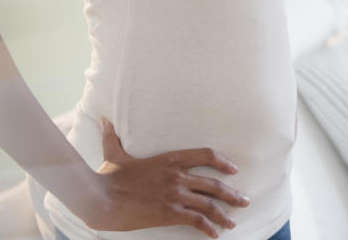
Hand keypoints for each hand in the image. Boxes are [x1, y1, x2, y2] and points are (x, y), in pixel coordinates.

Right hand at [83, 118, 248, 237]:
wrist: (101, 198)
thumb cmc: (108, 177)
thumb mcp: (113, 154)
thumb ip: (112, 137)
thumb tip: (104, 120)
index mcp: (170, 159)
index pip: (206, 154)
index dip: (223, 162)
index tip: (234, 170)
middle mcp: (177, 176)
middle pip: (214, 184)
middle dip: (232, 194)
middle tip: (245, 200)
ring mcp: (175, 195)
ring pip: (209, 204)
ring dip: (225, 213)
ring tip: (234, 221)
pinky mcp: (169, 213)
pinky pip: (196, 220)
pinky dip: (209, 227)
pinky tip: (215, 234)